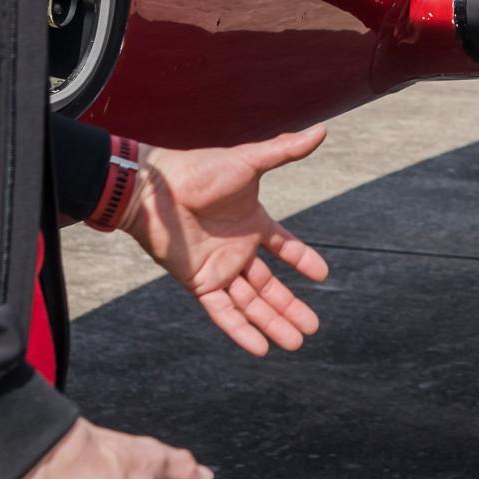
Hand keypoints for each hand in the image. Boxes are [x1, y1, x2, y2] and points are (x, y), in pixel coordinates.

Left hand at [132, 129, 331, 356]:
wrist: (156, 190)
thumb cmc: (198, 170)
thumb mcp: (248, 161)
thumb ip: (284, 150)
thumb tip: (321, 130)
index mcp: (252, 224)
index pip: (284, 247)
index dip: (303, 260)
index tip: (323, 275)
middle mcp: (237, 250)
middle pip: (270, 287)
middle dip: (292, 307)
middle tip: (313, 328)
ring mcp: (219, 268)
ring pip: (251, 304)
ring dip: (273, 323)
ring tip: (297, 343)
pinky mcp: (199, 282)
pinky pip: (224, 312)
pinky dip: (241, 331)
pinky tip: (261, 348)